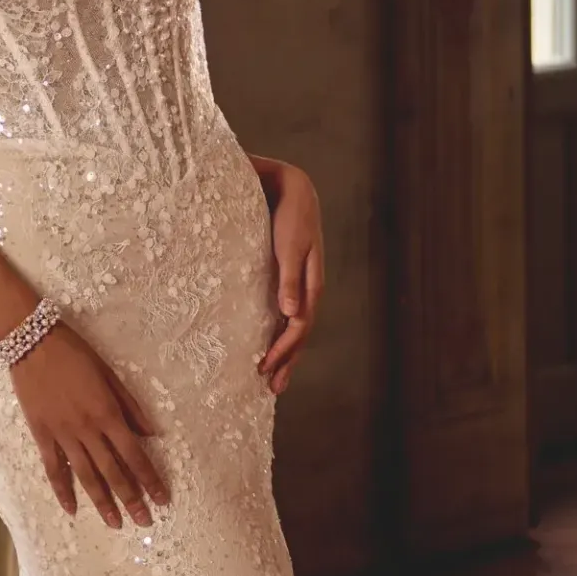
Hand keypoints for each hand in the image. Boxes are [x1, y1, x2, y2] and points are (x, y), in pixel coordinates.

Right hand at [7, 320, 167, 526]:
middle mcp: (87, 429)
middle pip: (113, 471)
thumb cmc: (75, 353)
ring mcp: (62, 434)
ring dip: (102, 502)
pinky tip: (71, 509)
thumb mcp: (110, 374)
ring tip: (115, 523)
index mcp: (107, 413)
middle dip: (131, 499)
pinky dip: (62, 490)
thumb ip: (130, 406)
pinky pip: (53, 468)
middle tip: (144, 523)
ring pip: (86, 476)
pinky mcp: (41, 434)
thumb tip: (151, 433)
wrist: (31, 341)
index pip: (134, 454)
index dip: (149, 479)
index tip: (162, 500)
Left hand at [251, 157, 323, 392]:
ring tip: (274, 379)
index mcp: (311, 282)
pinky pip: (287, 314)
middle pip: (300, 333)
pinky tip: (272, 345)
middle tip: (271, 388)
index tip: (264, 367)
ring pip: (295, 327)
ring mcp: (300, 285)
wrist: (290, 187)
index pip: (300, 326)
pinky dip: (280, 334)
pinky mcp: (289, 278)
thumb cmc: (289, 214)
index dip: (284, 349)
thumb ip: (290, 277)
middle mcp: (308, 288)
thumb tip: (291, 314)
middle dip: (287, 361)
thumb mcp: (290, 243)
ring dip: (286, 353)